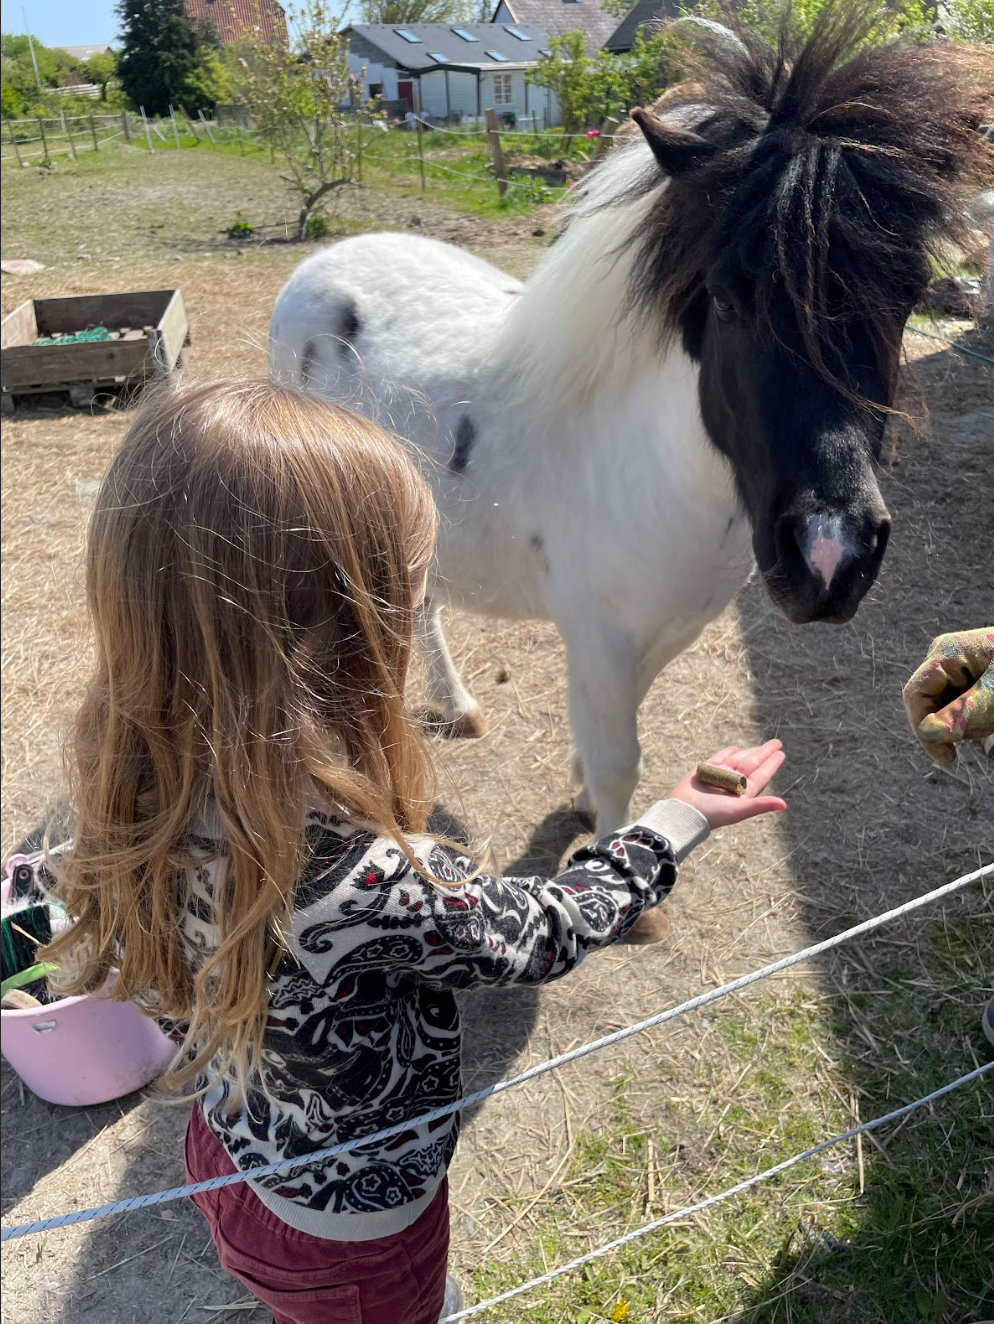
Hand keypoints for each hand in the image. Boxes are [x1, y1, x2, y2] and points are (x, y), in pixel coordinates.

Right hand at [669, 740, 786, 828]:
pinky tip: (735, 748)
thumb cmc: (713, 813)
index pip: (761, 775)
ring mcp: (720, 775)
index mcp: (743, 793)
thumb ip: (760, 805)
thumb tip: (784, 805)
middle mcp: (733, 783)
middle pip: (752, 764)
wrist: (685, 811)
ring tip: (761, 746)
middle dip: (764, 753)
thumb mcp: (739, 810)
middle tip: (777, 743)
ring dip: (749, 751)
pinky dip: (727, 752)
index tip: (781, 753)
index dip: (772, 764)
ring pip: (738, 759)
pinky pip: (720, 758)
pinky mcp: (706, 770)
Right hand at [903, 628, 993, 766]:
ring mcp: (963, 670)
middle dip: (957, 730)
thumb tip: (928, 734)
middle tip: (988, 740)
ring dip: (975, 731)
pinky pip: (969, 711)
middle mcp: (949, 659)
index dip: (923, 729)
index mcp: (947, 652)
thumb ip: (964, 714)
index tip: (948, 760)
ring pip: (952, 712)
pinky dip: (984, 727)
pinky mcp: (978, 684)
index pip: (916, 695)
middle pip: (933, 705)